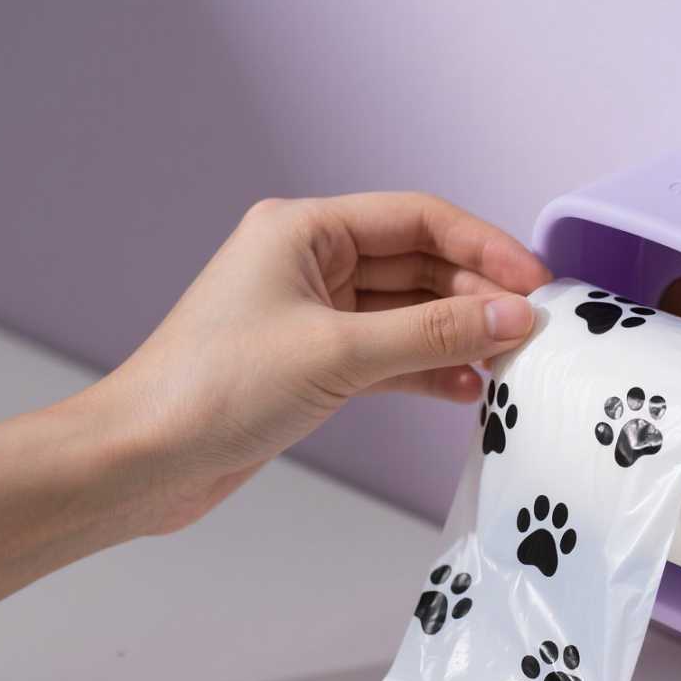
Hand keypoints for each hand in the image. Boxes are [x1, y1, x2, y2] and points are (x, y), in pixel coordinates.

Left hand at [96, 192, 548, 533]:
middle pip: (418, 266)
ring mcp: (313, 317)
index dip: (484, 246)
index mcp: (304, 231)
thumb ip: (433, 333)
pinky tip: (466, 390)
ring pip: (407, 315)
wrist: (144, 461)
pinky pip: (389, 357)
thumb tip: (512, 316)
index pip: (418, 219)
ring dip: (457, 336)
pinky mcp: (314, 366)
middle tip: (530, 330)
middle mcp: (309, 265)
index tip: (535, 282)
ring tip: (508, 363)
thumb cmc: (211, 390)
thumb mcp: (338, 353)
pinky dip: (427, 371)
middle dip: (476, 296)